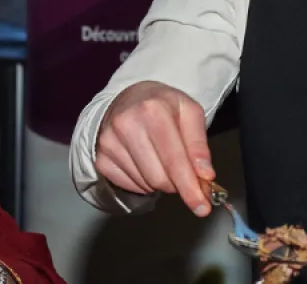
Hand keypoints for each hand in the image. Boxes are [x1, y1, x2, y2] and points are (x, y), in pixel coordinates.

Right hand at [96, 81, 213, 215]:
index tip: (202, 207)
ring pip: (145, 185)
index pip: (175, 161)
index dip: (190, 188)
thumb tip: (205, 176)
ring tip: (161, 160)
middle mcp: (126, 125)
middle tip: (183, 175)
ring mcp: (109, 143)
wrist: (130, 98)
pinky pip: (129, 186)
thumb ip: (199, 145)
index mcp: (152, 110)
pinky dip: (143, 183)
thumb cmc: (163, 106)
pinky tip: (145, 164)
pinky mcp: (101, 158)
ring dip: (160, 182)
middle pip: (159, 178)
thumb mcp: (189, 113)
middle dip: (177, 184)